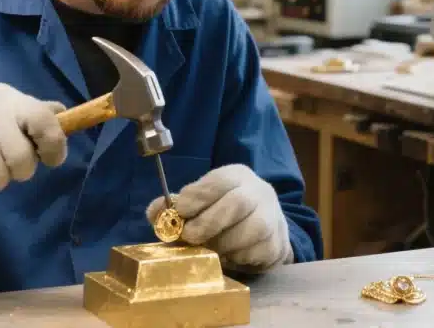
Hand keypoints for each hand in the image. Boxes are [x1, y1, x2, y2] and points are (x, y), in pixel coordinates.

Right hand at [0, 84, 66, 195]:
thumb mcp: (0, 103)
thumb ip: (32, 112)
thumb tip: (64, 114)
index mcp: (9, 100)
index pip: (45, 121)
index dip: (55, 145)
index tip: (51, 158)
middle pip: (23, 162)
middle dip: (17, 170)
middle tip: (1, 161)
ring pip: (0, 179)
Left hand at [146, 164, 291, 271]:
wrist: (263, 228)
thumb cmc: (224, 213)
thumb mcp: (202, 201)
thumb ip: (177, 206)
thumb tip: (155, 213)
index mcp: (237, 176)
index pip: (219, 180)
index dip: (198, 196)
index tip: (180, 212)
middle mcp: (260, 192)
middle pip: (238, 203)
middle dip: (209, 222)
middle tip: (190, 237)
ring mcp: (273, 217)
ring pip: (252, 230)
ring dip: (224, 244)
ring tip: (209, 249)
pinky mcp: (278, 243)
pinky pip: (258, 252)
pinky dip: (238, 257)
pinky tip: (228, 256)